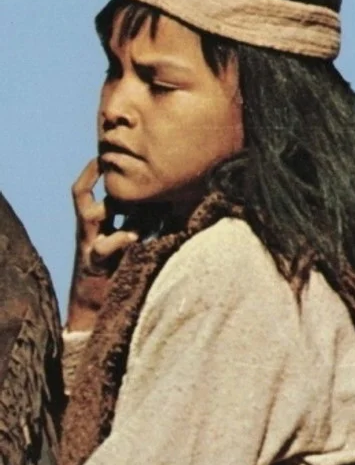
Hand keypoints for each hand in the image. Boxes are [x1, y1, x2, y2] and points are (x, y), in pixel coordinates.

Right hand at [66, 159, 137, 331]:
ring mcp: (86, 247)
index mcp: (92, 226)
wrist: (95, 309)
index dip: (91, 173)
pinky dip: (119, 239)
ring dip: (116, 208)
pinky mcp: (94, 265)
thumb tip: (163, 205)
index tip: (103, 155)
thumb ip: (136, 225)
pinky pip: (103, 248)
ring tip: (139, 207)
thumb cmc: (115, 274)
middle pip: (83, 198)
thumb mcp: (127, 244)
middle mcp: (85, 233)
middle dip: (101, 183)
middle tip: (123, 172)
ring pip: (90, 216)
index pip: (82, 192)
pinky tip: (133, 237)